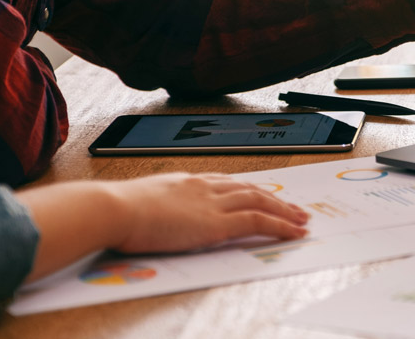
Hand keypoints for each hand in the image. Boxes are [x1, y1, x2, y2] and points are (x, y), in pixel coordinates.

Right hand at [113, 173, 308, 252]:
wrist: (113, 209)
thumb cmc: (114, 210)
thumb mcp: (139, 202)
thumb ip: (154, 205)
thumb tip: (151, 215)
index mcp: (187, 181)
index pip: (227, 182)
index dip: (248, 189)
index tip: (262, 194)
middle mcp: (205, 187)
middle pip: (250, 189)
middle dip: (275, 198)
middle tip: (293, 207)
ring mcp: (213, 203)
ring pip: (260, 201)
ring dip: (285, 211)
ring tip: (301, 220)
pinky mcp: (217, 223)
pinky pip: (258, 221)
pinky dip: (280, 226)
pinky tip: (294, 232)